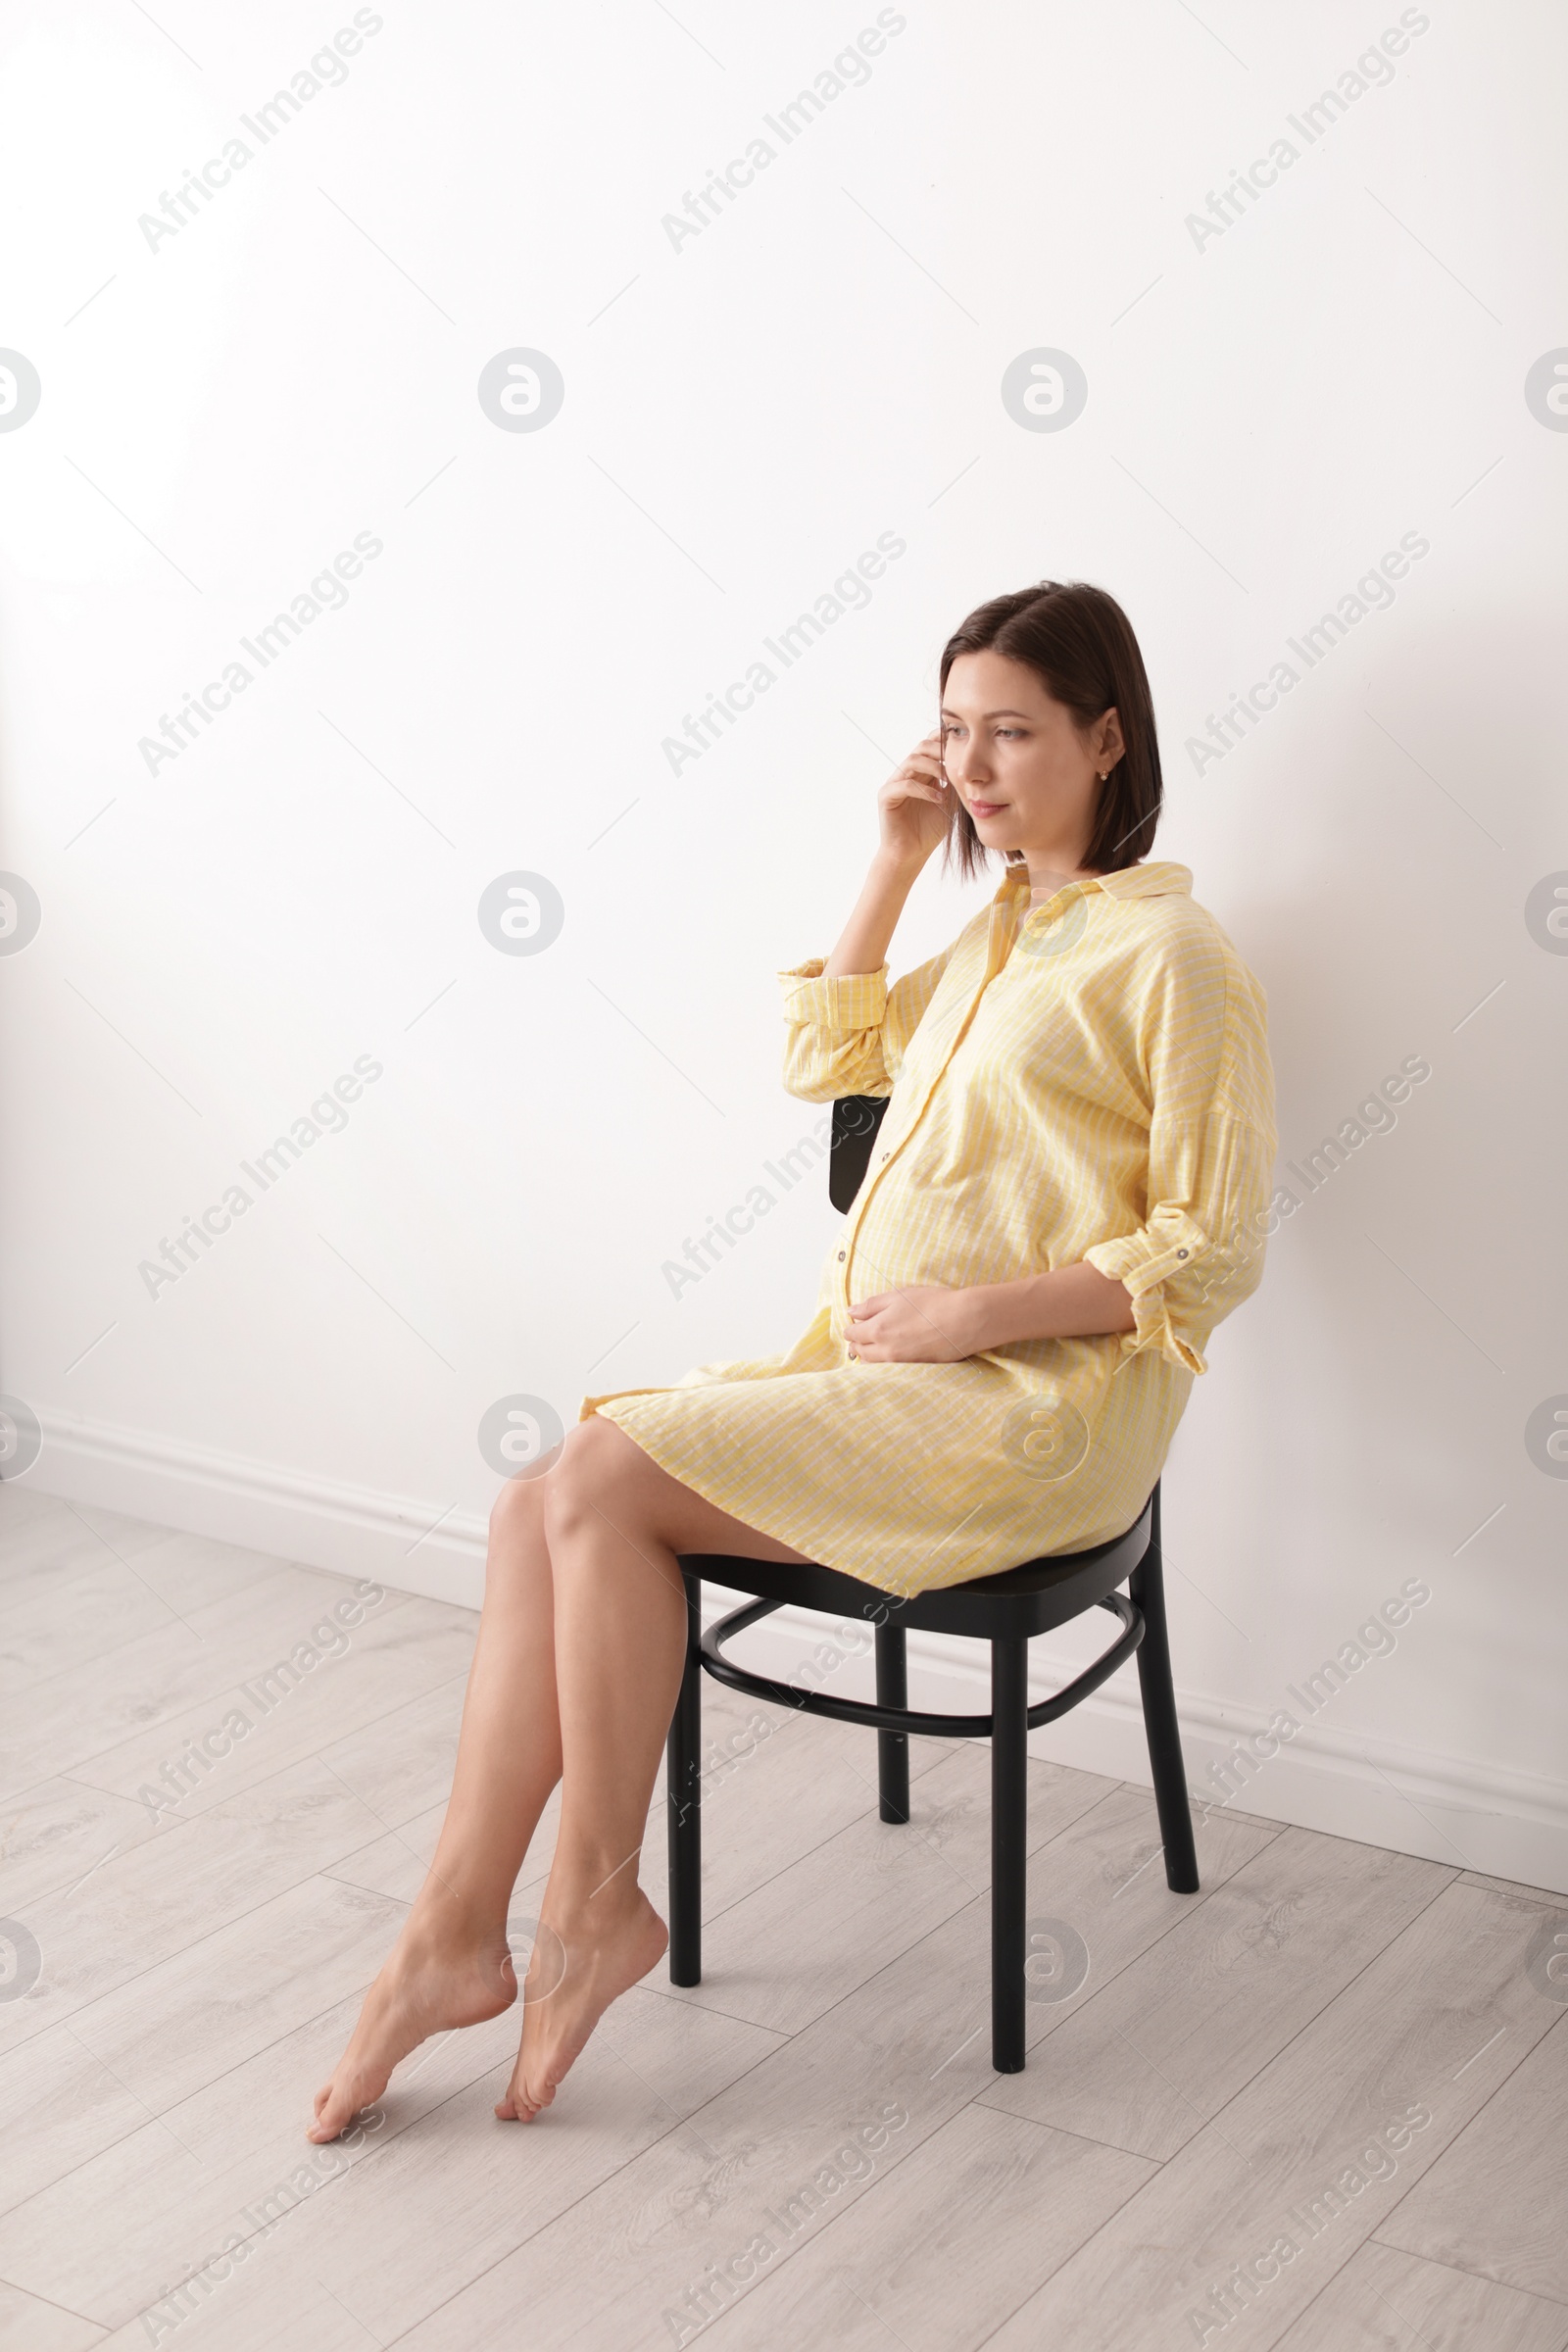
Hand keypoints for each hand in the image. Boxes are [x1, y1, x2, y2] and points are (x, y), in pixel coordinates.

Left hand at [844, 1284, 992, 1362]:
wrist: (965, 1321)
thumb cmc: (932, 1303)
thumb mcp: (898, 1296)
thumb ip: (872, 1305)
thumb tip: (851, 1311)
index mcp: (878, 1330)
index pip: (853, 1334)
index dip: (851, 1328)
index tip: (852, 1324)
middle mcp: (885, 1350)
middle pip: (860, 1352)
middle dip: (856, 1344)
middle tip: (857, 1338)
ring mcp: (900, 1362)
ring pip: (873, 1364)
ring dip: (868, 1356)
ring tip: (870, 1348)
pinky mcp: (914, 1369)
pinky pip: (889, 1369)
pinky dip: (884, 1363)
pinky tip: (889, 1355)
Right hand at [876, 733, 953, 868]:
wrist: (911, 852)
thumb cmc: (930, 829)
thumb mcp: (951, 803)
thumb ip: (957, 785)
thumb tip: (975, 769)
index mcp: (922, 771)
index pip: (931, 745)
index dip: (945, 740)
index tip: (964, 745)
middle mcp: (907, 773)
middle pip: (921, 747)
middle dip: (941, 750)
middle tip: (957, 760)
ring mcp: (895, 783)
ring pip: (912, 761)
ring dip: (933, 767)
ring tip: (949, 779)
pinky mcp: (886, 796)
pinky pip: (905, 785)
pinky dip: (924, 790)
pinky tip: (939, 799)